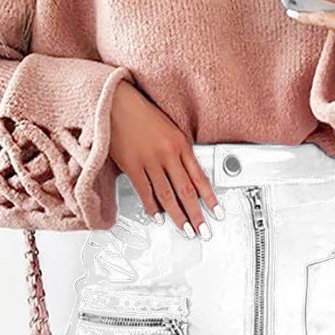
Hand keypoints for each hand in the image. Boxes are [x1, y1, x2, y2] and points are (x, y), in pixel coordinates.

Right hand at [108, 80, 223, 239]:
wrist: (116, 103)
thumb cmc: (142, 114)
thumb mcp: (170, 129)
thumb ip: (180, 152)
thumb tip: (188, 177)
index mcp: (181, 144)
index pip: (200, 177)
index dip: (210, 198)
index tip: (217, 213)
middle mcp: (168, 154)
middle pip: (186, 191)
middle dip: (197, 215)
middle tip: (203, 231)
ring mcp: (150, 161)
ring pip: (167, 195)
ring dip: (177, 216)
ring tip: (185, 230)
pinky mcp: (132, 166)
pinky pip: (145, 191)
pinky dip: (152, 206)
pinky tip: (157, 216)